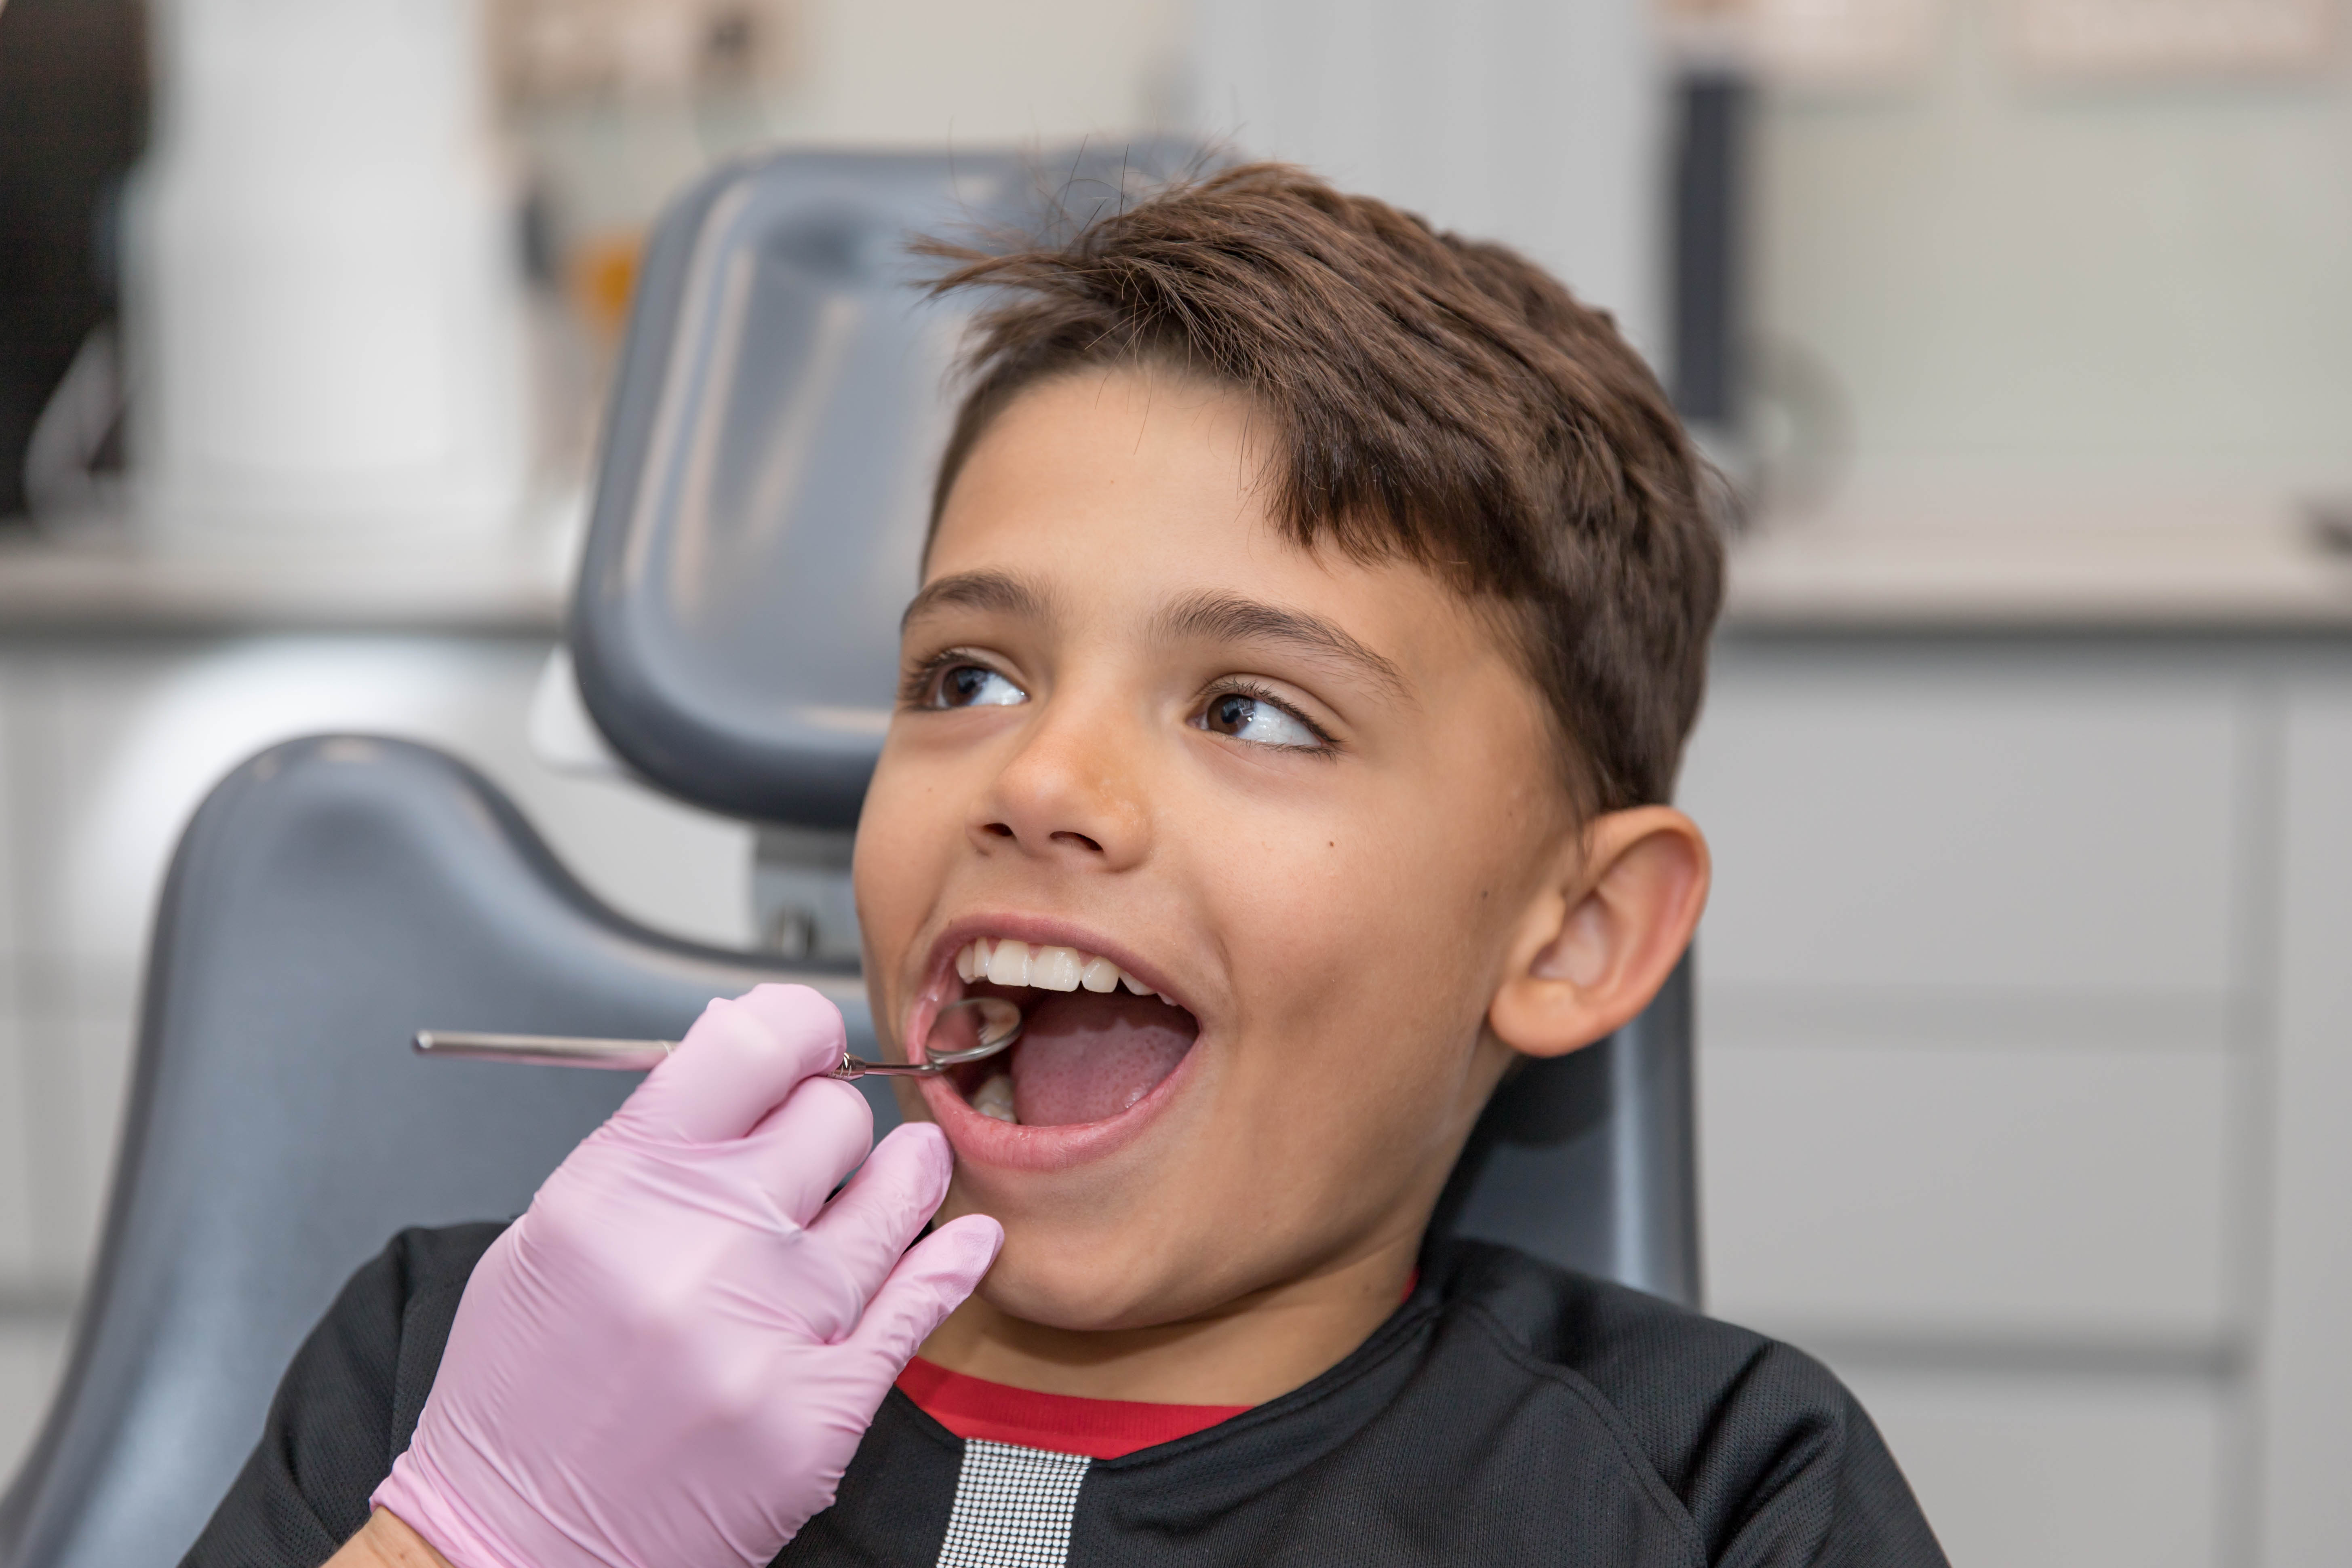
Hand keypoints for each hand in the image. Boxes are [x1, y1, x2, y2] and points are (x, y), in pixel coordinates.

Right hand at [369, 984, 1000, 1567]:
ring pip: (895, 1196)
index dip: (795, 1028)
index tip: (808, 1042)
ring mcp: (765, 1331)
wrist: (510, 1546)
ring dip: (905, 1175)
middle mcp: (696, 1248)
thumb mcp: (553, 1234)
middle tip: (822, 1144)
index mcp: (618, 1189)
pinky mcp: (816, 1413)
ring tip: (907, 1168)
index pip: (748, 1045)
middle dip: (832, 1120)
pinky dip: (951, 1261)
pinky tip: (964, 1237)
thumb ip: (653, 1143)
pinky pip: (920, 1305)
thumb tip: (743, 1049)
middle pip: (833, 1117)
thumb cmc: (524, 1394)